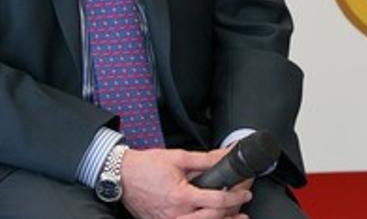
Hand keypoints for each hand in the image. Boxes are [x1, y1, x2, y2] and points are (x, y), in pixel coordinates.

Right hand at [121, 147, 251, 218]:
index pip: (216, 201)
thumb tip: (225, 155)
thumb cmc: (146, 167)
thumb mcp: (178, 158)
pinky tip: (210, 218)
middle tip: (243, 205)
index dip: (235, 197)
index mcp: (181, 197)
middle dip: (231, 213)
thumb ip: (205, 159)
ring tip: (235, 218)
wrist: (121, 176)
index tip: (245, 193)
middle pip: (212, 218)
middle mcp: (176, 214)